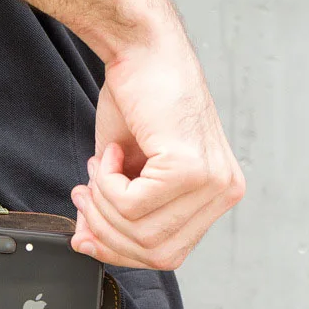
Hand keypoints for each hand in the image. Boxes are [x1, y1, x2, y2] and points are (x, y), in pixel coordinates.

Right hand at [70, 42, 245, 269]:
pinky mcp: (191, 168)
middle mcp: (222, 192)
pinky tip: (110, 154)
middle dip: (106, 231)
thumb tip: (87, 246)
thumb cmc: (139, 104)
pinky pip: (132, 205)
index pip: (166, 255)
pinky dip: (107, 183)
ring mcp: (212, 182)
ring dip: (103, 204)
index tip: (88, 234)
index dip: (119, 252)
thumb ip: (112, 217)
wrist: (143, 52)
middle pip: (154, 253)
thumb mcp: (123, 175)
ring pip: (141, 232)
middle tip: (86, 197)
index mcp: (214, 197)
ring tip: (98, 170)